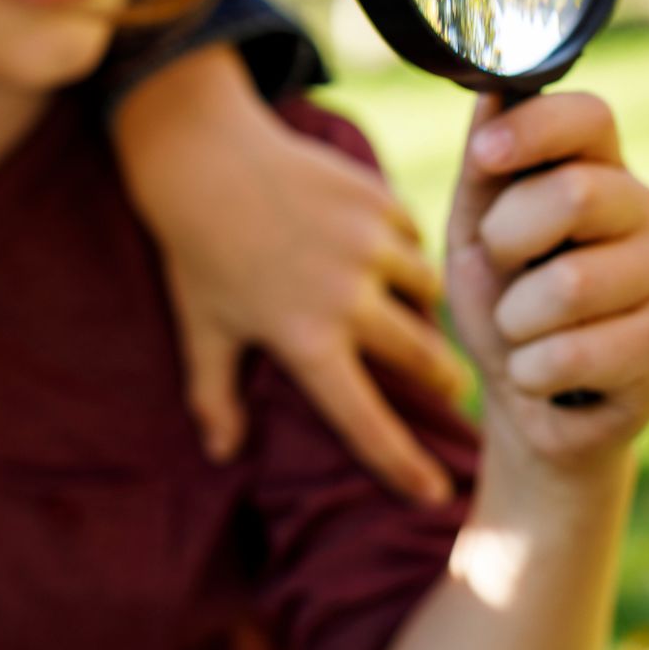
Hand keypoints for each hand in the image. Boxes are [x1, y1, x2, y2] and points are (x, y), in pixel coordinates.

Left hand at [114, 47, 466, 504]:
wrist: (201, 155)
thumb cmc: (197, 251)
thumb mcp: (201, 328)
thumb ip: (213, 395)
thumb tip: (221, 453)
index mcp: (304, 340)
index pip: (363, 420)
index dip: (402, 463)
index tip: (435, 493)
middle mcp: (346, 298)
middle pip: (422, 356)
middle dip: (443, 379)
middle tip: (451, 388)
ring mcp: (368, 244)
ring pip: (428, 290)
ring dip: (427, 307)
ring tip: (420, 314)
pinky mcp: (377, 200)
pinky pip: (416, 237)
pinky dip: (410, 251)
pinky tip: (396, 255)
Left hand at [445, 92, 648, 473]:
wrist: (526, 398)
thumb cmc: (501, 298)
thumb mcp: (475, 229)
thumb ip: (485, 165)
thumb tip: (494, 86)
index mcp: (597, 167)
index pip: (591, 115)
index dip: (535, 129)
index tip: (485, 157)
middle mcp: (644, 208)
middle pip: (576, 195)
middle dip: (507, 240)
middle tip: (503, 269)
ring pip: (569, 284)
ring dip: (514, 320)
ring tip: (523, 330)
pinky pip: (573, 352)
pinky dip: (531, 370)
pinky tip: (544, 373)